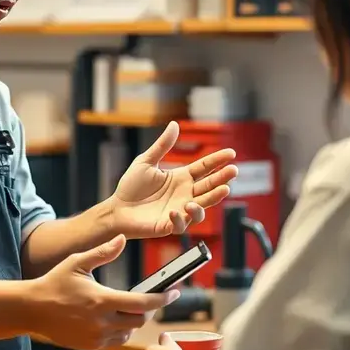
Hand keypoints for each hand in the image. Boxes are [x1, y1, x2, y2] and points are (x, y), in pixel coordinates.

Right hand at [28, 235, 179, 349]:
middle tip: (154, 298)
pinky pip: (115, 341)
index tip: (175, 292)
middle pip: (140, 321)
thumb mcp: (77, 262)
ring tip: (134, 307)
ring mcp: (96, 338)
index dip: (163, 299)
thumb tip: (122, 238)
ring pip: (129, 333)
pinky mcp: (90, 346)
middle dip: (150, 310)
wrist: (31, 309)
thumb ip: (103, 252)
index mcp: (101, 300)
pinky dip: (121, 331)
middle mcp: (101, 322)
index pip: (142, 303)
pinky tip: (117, 318)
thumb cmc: (54, 282)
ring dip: (135, 321)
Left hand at [111, 121, 238, 239]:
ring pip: (202, 208)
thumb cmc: (131, 187)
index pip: (204, 168)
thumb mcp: (146, 161)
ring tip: (220, 191)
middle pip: (210, 186)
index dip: (218, 161)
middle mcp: (185, 194)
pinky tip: (175, 210)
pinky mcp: (169, 225)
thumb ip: (162, 145)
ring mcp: (179, 210)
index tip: (231, 154)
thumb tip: (174, 124)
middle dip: (223, 179)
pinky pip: (181, 224)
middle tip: (233, 171)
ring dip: (211, 200)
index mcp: (181, 178)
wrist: (117, 209)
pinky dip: (181, 218)